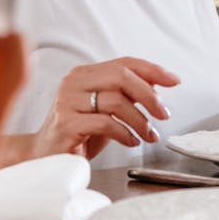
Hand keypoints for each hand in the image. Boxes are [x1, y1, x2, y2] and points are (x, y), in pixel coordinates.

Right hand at [32, 58, 178, 159]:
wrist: (44, 156)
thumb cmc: (78, 133)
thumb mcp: (106, 110)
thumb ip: (126, 96)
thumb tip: (157, 86)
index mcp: (83, 74)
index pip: (123, 63)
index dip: (152, 70)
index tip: (174, 80)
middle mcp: (73, 82)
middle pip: (120, 76)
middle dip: (149, 95)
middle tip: (164, 114)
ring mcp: (67, 102)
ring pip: (115, 101)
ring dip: (140, 120)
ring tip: (149, 135)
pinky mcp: (66, 124)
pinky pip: (104, 123)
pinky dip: (125, 133)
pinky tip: (131, 141)